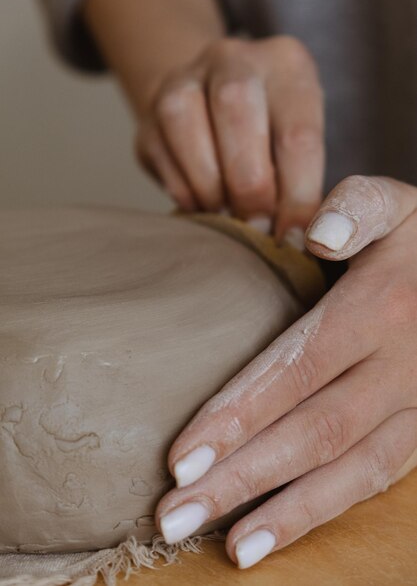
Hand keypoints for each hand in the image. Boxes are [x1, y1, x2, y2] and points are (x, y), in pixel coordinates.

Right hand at [138, 36, 323, 237]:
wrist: (212, 101)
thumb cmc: (268, 134)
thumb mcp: (296, 145)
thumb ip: (300, 186)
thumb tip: (299, 239)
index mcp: (286, 64)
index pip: (298, 134)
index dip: (297, 197)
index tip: (292, 241)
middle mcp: (233, 57)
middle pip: (236, 108)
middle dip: (248, 183)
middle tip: (256, 227)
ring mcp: (184, 77)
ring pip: (184, 121)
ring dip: (208, 184)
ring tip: (226, 215)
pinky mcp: (150, 108)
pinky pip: (159, 150)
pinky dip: (183, 189)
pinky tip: (202, 205)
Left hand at [155, 175, 416, 567]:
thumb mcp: (395, 205)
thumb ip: (359, 208)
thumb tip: (318, 234)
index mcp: (380, 308)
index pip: (297, 369)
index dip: (239, 415)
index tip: (180, 456)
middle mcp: (399, 367)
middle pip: (312, 432)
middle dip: (242, 477)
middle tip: (175, 516)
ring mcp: (415, 406)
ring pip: (345, 469)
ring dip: (281, 512)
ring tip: (223, 547)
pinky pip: (373, 479)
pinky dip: (322, 512)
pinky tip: (274, 535)